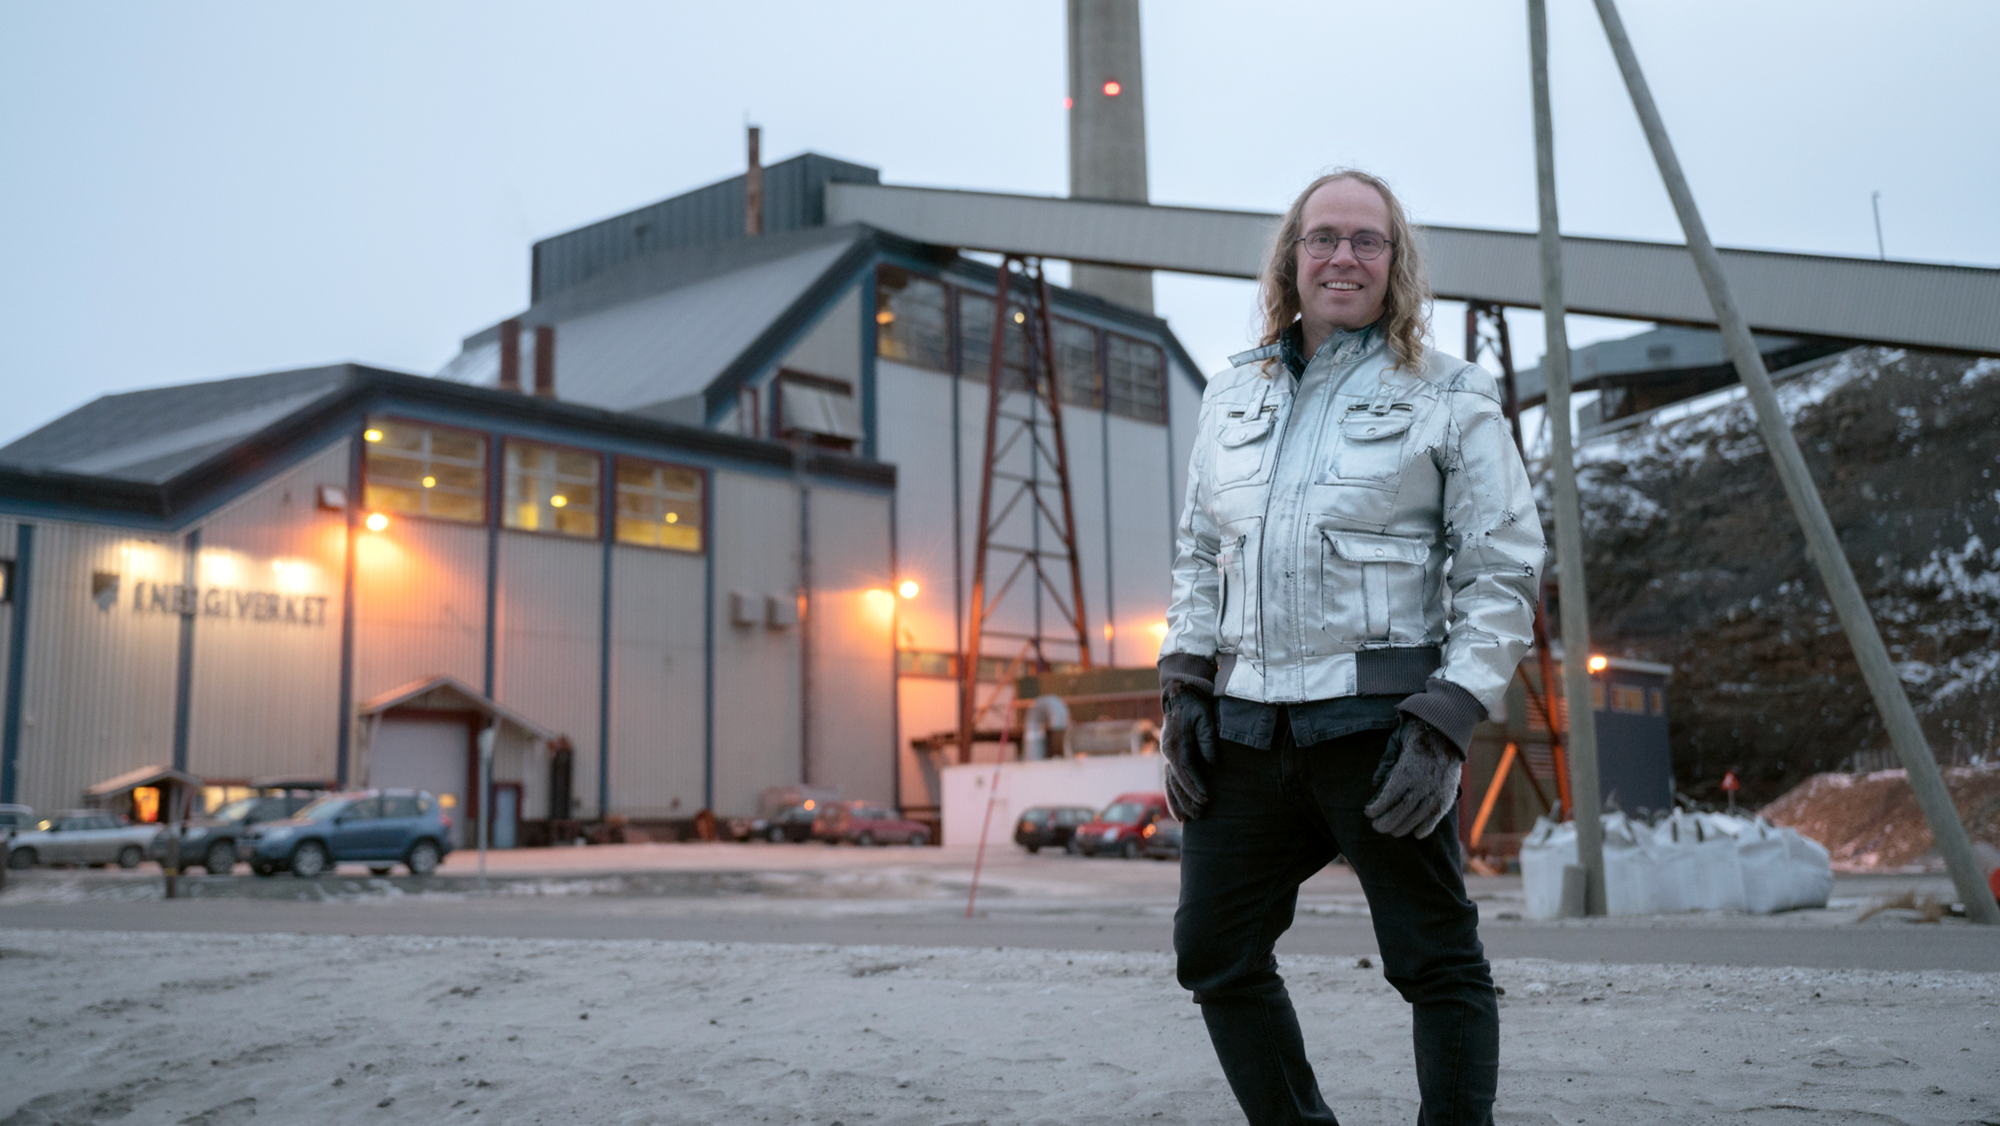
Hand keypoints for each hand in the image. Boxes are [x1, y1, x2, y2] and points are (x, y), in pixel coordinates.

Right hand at [1161, 686, 1218, 821]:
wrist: (1180, 695)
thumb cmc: (1195, 706)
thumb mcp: (1205, 718)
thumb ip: (1208, 740)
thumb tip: (1212, 763)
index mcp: (1175, 745)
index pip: (1184, 772)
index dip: (1194, 788)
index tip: (1205, 800)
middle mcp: (1167, 752)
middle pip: (1174, 782)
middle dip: (1185, 801)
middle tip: (1198, 816)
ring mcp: (1167, 754)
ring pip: (1169, 783)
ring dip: (1176, 802)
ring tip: (1185, 819)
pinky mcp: (1171, 755)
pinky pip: (1170, 779)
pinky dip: (1173, 793)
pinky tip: (1178, 806)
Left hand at [1363, 716, 1462, 838]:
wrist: (1447, 730)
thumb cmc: (1416, 736)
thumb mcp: (1396, 742)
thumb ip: (1385, 763)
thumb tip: (1375, 784)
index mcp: (1407, 770)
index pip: (1389, 797)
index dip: (1377, 808)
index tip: (1368, 813)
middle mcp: (1422, 783)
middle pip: (1402, 811)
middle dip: (1387, 822)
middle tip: (1377, 827)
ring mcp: (1437, 790)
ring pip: (1418, 816)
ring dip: (1404, 827)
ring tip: (1392, 832)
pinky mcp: (1448, 794)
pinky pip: (1437, 816)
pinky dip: (1427, 827)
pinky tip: (1417, 834)